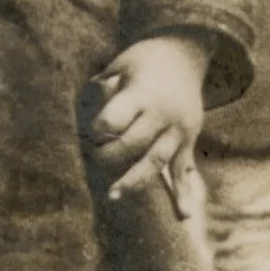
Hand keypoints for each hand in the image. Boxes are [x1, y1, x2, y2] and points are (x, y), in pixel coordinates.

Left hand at [85, 36, 210, 204]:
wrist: (184, 53)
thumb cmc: (141, 60)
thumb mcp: (119, 64)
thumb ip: (100, 88)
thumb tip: (81, 109)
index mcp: (143, 92)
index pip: (115, 118)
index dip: (97, 128)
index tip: (87, 131)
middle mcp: (162, 113)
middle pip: (133, 144)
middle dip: (108, 155)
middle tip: (92, 157)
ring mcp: (178, 129)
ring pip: (156, 161)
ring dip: (133, 181)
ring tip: (112, 196)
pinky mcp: (188, 141)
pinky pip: (184, 170)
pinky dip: (183, 194)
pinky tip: (182, 217)